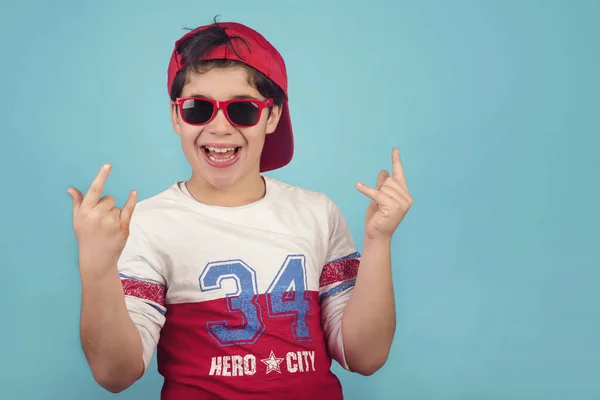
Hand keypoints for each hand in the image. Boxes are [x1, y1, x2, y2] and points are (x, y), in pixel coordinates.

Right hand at [68, 164, 136, 278]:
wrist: (96, 259)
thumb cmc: (86, 237)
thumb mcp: (77, 220)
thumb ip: (77, 203)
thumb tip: (71, 188)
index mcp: (85, 212)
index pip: (94, 190)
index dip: (101, 177)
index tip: (108, 165)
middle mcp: (98, 215)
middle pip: (109, 199)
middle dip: (107, 206)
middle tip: (101, 220)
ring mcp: (111, 222)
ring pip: (118, 207)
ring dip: (115, 214)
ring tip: (107, 228)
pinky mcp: (123, 227)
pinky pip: (129, 209)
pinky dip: (131, 201)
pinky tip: (133, 193)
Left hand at [356, 148, 412, 240]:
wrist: (377, 234)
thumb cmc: (378, 217)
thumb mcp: (379, 198)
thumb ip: (383, 185)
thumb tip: (384, 172)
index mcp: (405, 194)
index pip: (399, 175)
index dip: (396, 162)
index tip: (394, 150)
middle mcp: (406, 198)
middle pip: (388, 181)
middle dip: (380, 188)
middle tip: (379, 203)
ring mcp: (402, 203)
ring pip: (383, 187)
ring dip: (376, 195)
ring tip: (379, 207)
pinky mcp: (393, 207)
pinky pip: (376, 193)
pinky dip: (366, 189)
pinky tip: (358, 185)